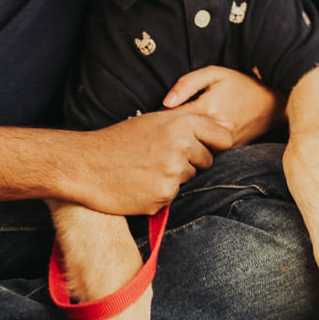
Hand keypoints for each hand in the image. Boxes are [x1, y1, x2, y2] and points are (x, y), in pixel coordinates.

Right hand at [69, 109, 235, 214]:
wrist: (85, 165)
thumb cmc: (120, 140)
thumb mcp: (156, 121)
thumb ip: (197, 123)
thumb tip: (233, 126)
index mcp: (181, 125)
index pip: (223, 138)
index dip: (214, 143)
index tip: (201, 146)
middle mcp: (181, 149)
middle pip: (206, 161)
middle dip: (190, 160)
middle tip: (159, 156)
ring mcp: (172, 175)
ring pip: (188, 178)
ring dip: (173, 176)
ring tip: (145, 168)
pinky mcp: (162, 198)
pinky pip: (172, 196)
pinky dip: (159, 192)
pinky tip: (139, 184)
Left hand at [162, 66, 281, 146]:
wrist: (271, 105)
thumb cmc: (241, 85)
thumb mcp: (215, 74)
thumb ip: (187, 84)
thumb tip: (166, 102)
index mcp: (206, 108)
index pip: (171, 118)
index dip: (161, 116)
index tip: (160, 113)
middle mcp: (212, 129)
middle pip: (178, 135)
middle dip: (168, 130)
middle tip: (163, 124)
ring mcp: (220, 143)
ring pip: (189, 147)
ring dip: (181, 140)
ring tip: (177, 131)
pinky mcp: (226, 152)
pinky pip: (202, 152)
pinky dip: (195, 145)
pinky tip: (193, 137)